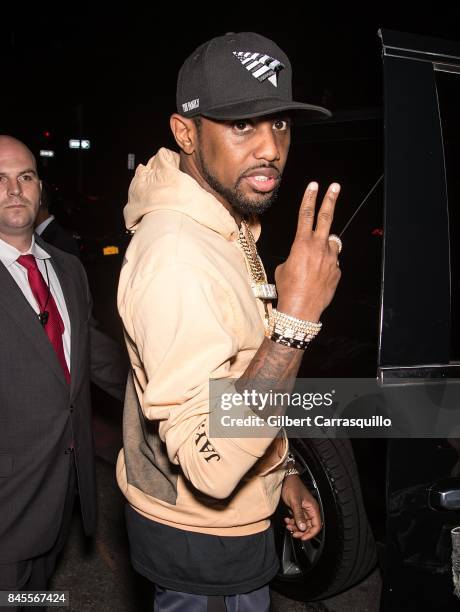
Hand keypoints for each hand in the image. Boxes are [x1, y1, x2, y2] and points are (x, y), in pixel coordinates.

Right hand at [275, 182, 340, 321]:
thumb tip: (303, 255)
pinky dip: (326, 266)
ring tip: (315, 260)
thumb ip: (296, 255)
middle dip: (330, 200)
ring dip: (325, 246)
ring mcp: (331, 259)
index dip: (309, 198)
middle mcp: (319, 248)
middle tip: (335, 187)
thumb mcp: (284, 267)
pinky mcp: (337, 271)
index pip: (306, 214)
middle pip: (327, 217)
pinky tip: (317, 278)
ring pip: (331, 243)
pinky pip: (332, 263)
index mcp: (302, 244)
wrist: (300, 309)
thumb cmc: (287, 288)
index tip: (314, 185)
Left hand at [281, 474, 321, 540]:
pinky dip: (292, 522)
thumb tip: (302, 528)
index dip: (311, 533)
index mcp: (313, 508)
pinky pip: (297, 520)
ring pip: (302, 524)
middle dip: (301, 531)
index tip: (302, 537)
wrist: (285, 478)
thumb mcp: (294, 501)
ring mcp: (304, 510)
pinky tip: (287, 520)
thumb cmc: (292, 486)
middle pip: (309, 527)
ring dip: (295, 527)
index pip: (317, 525)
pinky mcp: (298, 509)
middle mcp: (310, 510)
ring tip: (288, 525)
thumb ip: (299, 515)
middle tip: (293, 533)